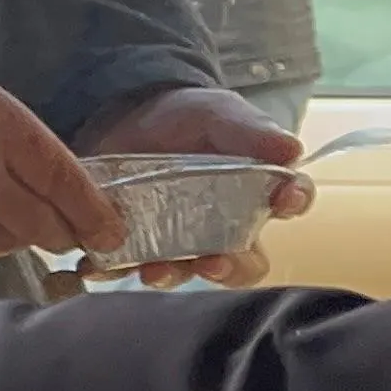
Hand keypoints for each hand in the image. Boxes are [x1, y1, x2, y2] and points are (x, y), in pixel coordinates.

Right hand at [0, 48, 122, 259]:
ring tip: (2, 215)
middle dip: (60, 233)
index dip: (92, 213)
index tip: (110, 232)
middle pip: (38, 223)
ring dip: (13, 236)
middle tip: (68, 235)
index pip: (62, 181)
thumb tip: (62, 189)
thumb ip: (20, 143)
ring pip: (2, 242)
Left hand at [82, 84, 312, 286]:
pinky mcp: (133, 245)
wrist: (127, 119)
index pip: (288, 203)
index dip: (291, 203)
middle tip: (214, 262)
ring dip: (170, 275)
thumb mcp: (219, 115)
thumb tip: (292, 151)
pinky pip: (125, 267)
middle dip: (230, 268)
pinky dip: (112, 269)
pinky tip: (98, 265)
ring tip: (153, 270)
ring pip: (183, 273)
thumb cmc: (188, 119)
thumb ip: (251, 133)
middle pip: (242, 263)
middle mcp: (223, 228)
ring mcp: (178, 242)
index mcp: (256, 193)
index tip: (284, 200)